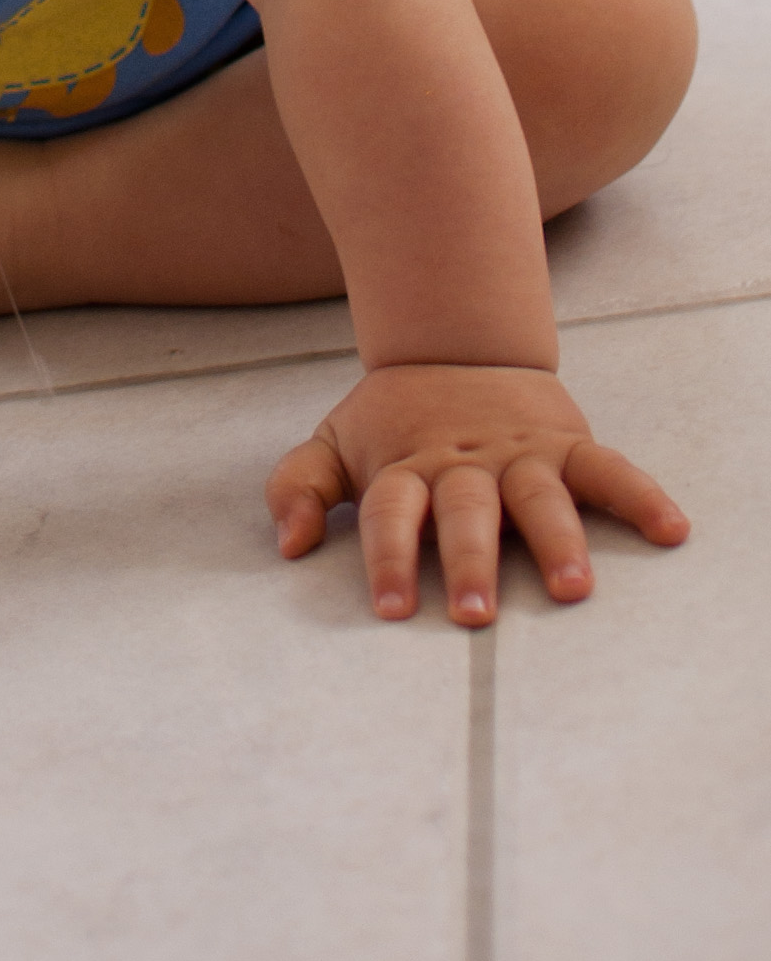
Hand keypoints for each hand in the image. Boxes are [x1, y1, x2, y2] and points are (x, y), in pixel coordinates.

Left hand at [267, 364, 688, 625]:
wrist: (456, 346)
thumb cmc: (394, 420)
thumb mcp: (335, 443)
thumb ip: (301, 487)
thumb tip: (289, 545)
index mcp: (405, 467)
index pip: (392, 513)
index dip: (387, 557)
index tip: (389, 609)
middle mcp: (463, 464)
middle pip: (465, 513)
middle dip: (469, 562)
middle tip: (473, 614)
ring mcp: (519, 454)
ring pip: (538, 496)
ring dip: (556, 540)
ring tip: (572, 588)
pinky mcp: (566, 444)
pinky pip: (608, 469)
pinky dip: (640, 496)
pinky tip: (670, 530)